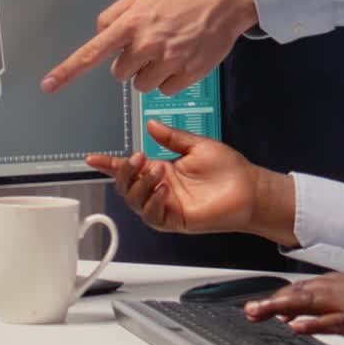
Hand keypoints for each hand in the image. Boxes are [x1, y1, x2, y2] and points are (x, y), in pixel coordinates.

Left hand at [40, 0, 257, 94]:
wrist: (223, 0)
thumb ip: (116, 14)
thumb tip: (100, 33)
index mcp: (131, 23)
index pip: (93, 51)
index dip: (68, 70)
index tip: (49, 85)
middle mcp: (147, 43)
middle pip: (120, 73)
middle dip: (131, 62)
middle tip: (152, 43)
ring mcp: (168, 60)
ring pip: (142, 85)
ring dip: (151, 72)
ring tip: (169, 49)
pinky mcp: (188, 74)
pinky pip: (165, 90)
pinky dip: (171, 78)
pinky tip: (183, 58)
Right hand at [87, 119, 296, 242]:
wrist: (250, 188)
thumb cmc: (229, 169)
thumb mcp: (197, 145)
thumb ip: (172, 137)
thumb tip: (150, 124)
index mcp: (163, 169)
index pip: (130, 168)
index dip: (110, 164)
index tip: (93, 158)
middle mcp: (161, 188)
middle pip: (127, 185)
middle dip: (125, 171)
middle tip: (138, 158)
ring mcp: (167, 205)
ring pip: (136, 201)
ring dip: (141, 185)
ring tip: (157, 171)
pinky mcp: (175, 220)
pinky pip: (153, 216)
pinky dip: (153, 202)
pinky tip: (164, 190)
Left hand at [245, 272, 343, 344]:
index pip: (315, 285)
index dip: (290, 294)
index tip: (271, 301)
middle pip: (305, 290)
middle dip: (275, 299)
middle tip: (251, 308)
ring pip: (310, 301)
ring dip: (280, 307)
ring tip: (258, 314)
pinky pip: (332, 323)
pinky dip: (312, 324)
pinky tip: (294, 326)